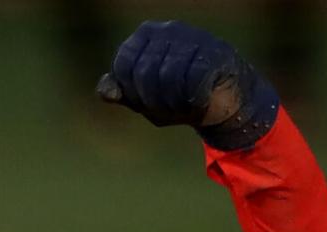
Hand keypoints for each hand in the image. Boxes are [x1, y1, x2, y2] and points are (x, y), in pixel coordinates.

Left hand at [96, 20, 278, 150]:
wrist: (222, 101)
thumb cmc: (177, 98)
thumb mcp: (143, 100)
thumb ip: (122, 94)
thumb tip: (104, 91)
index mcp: (144, 37)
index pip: (122, 67)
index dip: (132, 93)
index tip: (147, 100)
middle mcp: (167, 30)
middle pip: (144, 74)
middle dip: (154, 102)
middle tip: (170, 105)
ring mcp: (193, 37)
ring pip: (168, 78)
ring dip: (175, 104)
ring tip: (184, 103)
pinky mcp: (215, 51)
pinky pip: (193, 83)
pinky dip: (195, 101)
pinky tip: (202, 99)